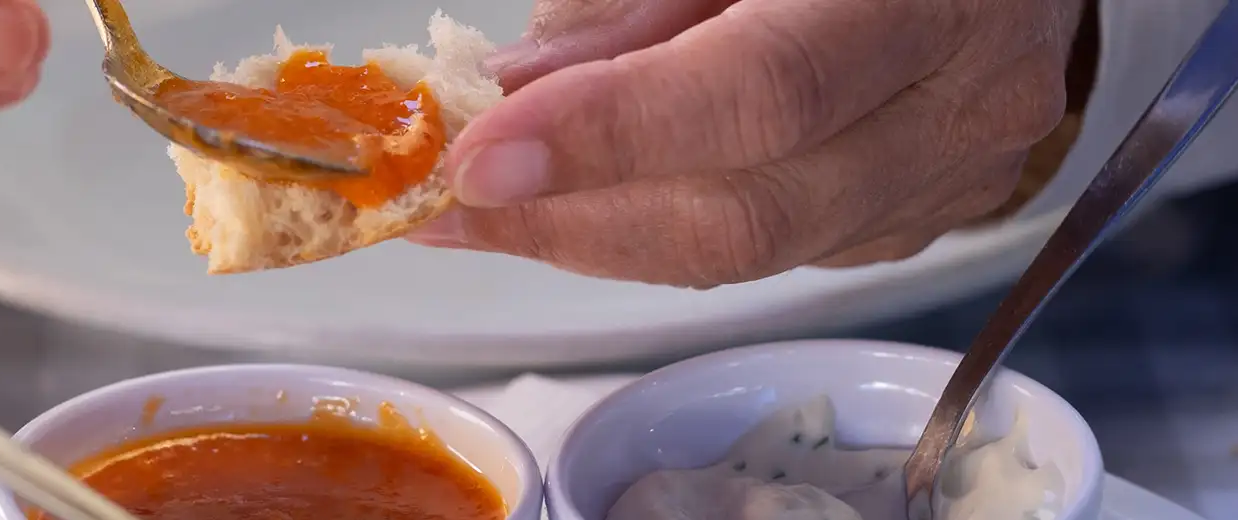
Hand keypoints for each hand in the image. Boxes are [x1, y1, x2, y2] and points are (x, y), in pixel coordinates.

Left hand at [408, 0, 1083, 286]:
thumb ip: (636, 4)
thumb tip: (516, 89)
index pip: (763, 93)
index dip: (613, 133)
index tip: (483, 154)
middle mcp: (958, 108)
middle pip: (744, 210)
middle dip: (570, 216)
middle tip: (443, 202)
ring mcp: (944, 187)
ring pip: (743, 253)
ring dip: (591, 238)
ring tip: (481, 212)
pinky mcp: (910, 229)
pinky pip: (760, 256)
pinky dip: (653, 235)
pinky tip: (575, 208)